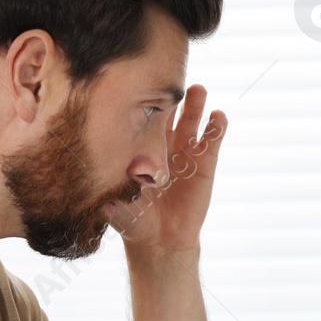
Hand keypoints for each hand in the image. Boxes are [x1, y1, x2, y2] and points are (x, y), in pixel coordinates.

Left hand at [111, 84, 225, 257]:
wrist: (161, 239)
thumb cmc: (134, 220)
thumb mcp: (119, 208)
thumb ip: (112, 201)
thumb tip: (101, 203)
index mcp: (140, 149)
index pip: (141, 120)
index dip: (141, 103)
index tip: (139, 85)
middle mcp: (163, 145)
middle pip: (168, 114)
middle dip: (171, 97)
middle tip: (172, 81)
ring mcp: (185, 151)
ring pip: (191, 121)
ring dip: (195, 104)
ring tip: (199, 90)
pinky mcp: (205, 163)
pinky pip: (212, 141)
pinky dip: (216, 128)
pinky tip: (218, 116)